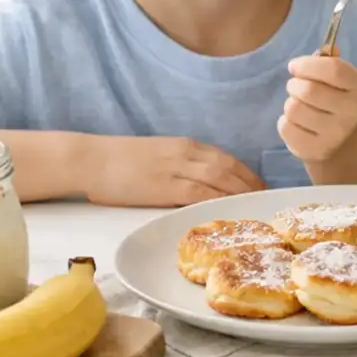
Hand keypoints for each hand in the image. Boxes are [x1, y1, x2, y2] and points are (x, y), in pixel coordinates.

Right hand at [84, 135, 264, 207]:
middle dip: (251, 184)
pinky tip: (227, 211)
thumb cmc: (118, 160)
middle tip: (266, 200)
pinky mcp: (163, 186)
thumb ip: (179, 165)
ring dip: (241, 192)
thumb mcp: (157, 155)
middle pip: (229, 167)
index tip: (260, 186)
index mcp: (185, 146)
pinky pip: (197, 192)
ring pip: (219, 178)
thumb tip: (199, 182)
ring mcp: (175, 169)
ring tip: (255, 208)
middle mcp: (185, 154)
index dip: (246, 173)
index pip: (226, 158)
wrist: (90, 159)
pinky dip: (216, 199)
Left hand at [278, 48, 356, 162]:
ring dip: (290, 104)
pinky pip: (286, 127)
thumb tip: (328, 49)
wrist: (337, 141)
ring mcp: (334, 133)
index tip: (294, 66)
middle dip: (294, 85)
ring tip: (299, 106)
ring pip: (294, 109)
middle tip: (296, 87)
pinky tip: (297, 124)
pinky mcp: (315, 149)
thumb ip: (329, 62)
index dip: (308, 65)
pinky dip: (285, 122)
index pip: (333, 69)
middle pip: (308, 90)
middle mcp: (350, 111)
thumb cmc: (332, 99)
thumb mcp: (336, 79)